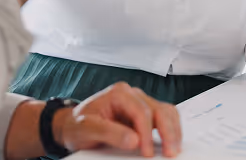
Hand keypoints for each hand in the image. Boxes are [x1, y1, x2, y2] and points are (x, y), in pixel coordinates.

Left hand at [55, 82, 181, 157]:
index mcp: (118, 94)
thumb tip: (134, 140)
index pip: (141, 111)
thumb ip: (109, 133)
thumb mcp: (86, 129)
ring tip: (173, 149)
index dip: (147, 133)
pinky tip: (171, 143)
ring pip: (166, 112)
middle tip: (169, 152)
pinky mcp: (145, 114)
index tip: (147, 152)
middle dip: (167, 132)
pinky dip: (171, 130)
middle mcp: (132, 95)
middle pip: (159, 109)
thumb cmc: (77, 125)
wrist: (72, 126)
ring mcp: (140, 103)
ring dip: (173, 131)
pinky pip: (165, 118)